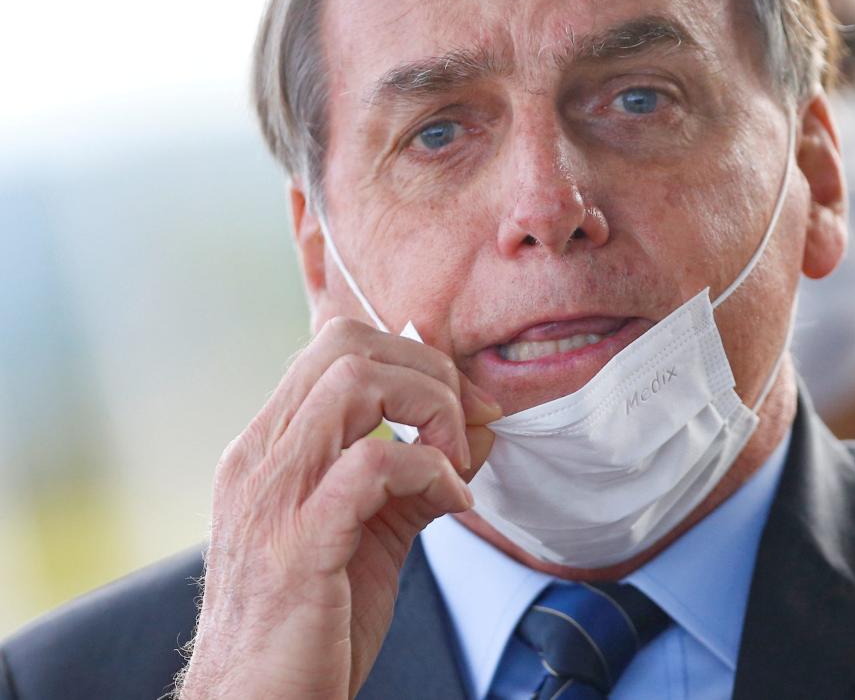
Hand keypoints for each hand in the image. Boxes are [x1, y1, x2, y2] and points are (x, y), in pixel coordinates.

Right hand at [177, 317, 500, 698]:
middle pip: (346, 345)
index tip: (463, 400)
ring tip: (455, 459)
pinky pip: (375, 464)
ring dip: (428, 407)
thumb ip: (415, 477)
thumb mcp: (369, 533)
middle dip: (426, 369)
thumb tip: (478, 429)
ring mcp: (272, 497)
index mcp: (269, 448)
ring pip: (354, 382)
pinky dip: (431, 471)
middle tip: (469, 420)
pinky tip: (453, 503)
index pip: (335, 346)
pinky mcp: (299, 544)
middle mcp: (260, 458)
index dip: (412, 357)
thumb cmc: (310, 625)